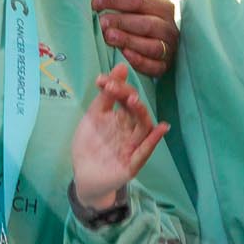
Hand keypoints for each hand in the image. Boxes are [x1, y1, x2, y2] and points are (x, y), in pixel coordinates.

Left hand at [71, 62, 170, 208]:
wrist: (82, 176)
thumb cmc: (90, 146)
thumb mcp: (94, 118)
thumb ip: (105, 96)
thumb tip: (121, 67)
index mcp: (123, 118)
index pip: (126, 98)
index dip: (117, 88)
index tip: (101, 81)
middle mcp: (131, 131)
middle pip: (136, 111)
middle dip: (129, 98)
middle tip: (119, 90)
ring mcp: (133, 147)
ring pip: (143, 129)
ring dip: (141, 114)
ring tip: (134, 101)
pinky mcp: (132, 164)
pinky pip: (145, 151)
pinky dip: (153, 140)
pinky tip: (161, 128)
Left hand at [94, 0, 178, 76]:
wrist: (154, 38)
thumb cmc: (141, 14)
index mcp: (163, 6)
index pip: (139, 1)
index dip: (116, 0)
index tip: (95, 2)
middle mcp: (169, 28)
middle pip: (146, 24)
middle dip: (122, 22)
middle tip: (101, 22)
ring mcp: (169, 48)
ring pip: (152, 46)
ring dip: (129, 41)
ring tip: (108, 37)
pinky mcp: (164, 66)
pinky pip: (154, 66)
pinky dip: (140, 61)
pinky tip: (124, 54)